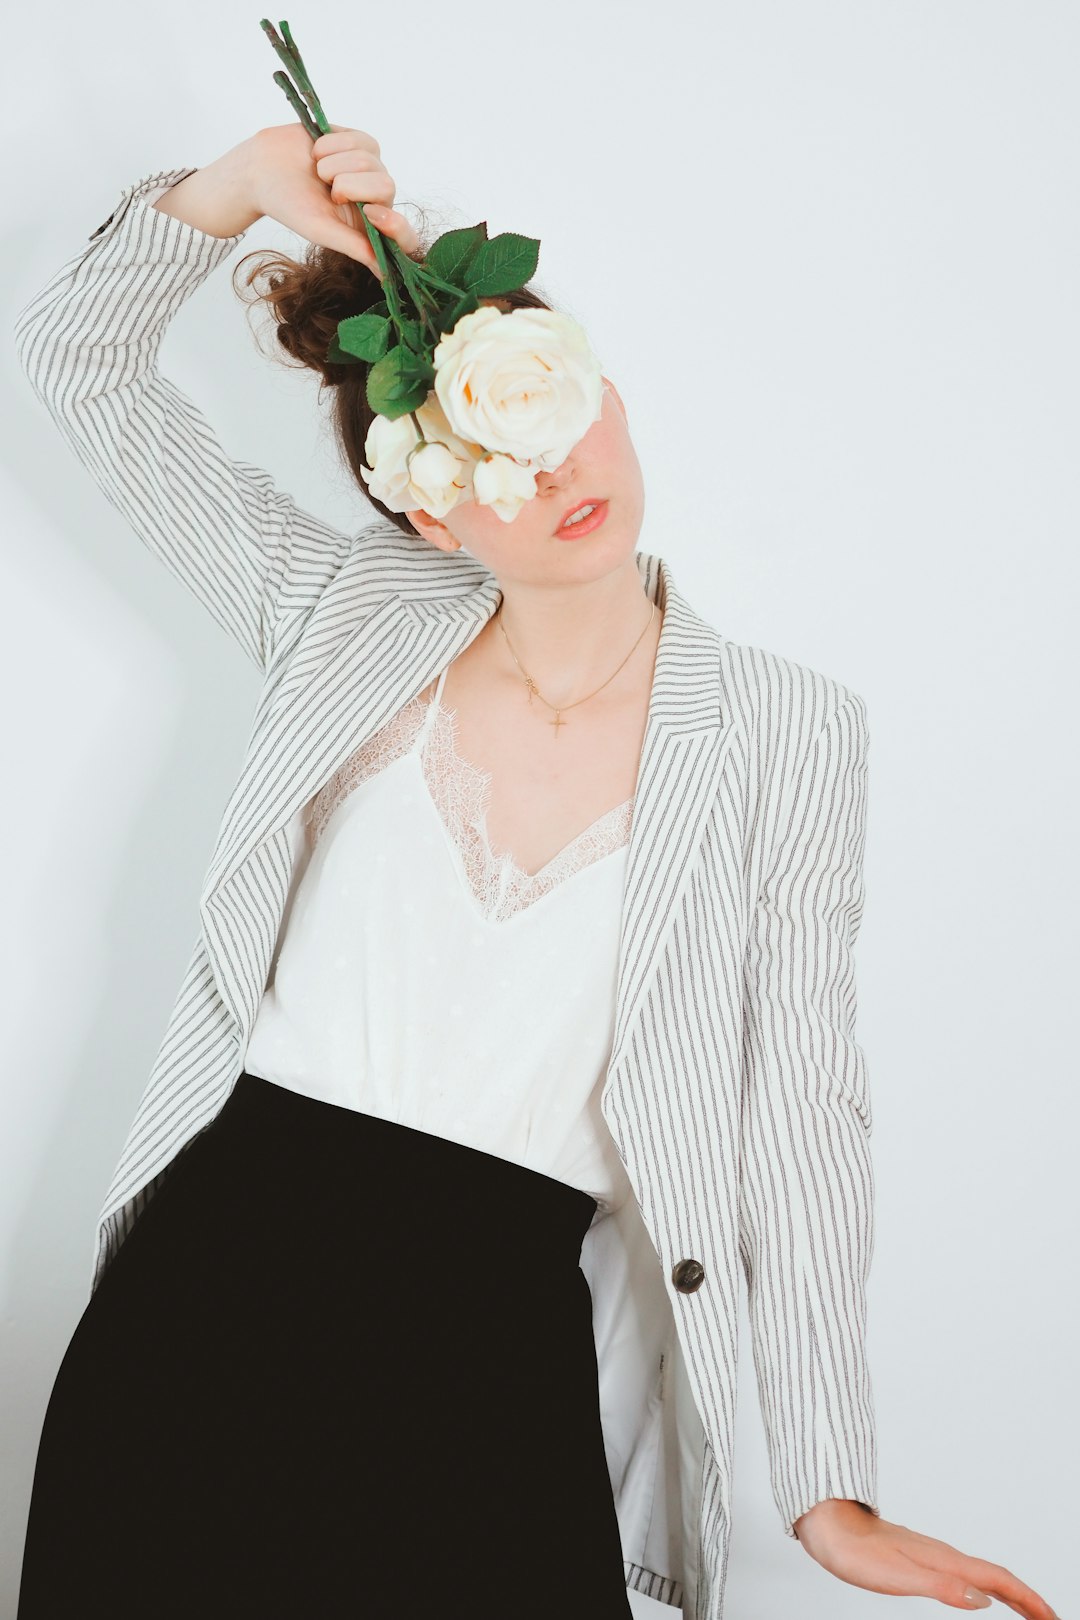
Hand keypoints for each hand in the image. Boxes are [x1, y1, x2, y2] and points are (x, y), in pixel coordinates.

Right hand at [248, 122, 420, 276]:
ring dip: (333, 165)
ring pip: (368, 160)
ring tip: (317, 172)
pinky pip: (358, 139)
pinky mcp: (360, 142)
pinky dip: (331, 144)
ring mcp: (371, 169)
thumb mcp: (321, 230)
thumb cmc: (289, 205)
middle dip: (349, 185)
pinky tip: (317, 153)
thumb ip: (354, 246)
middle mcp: (376, 199)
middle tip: (328, 192)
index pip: (405, 236)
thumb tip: (384, 272)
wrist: (262, 169)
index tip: (372, 215)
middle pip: (386, 186)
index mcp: (370, 229)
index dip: (396, 226)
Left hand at [793, 1499, 1059, 1617]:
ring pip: (981, 1574)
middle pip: (996, 1577)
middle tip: (1049, 1617)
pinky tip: (978, 1593)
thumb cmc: (856, 1551)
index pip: (996, 1580)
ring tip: (1026, 1609)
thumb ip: (940, 1586)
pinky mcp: (919, 1557)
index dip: (1027, 1599)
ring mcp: (932, 1554)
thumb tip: (982, 1600)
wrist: (828, 1524)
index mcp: (943, 1560)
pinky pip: (963, 1573)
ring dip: (1009, 1592)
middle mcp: (942, 1554)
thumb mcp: (897, 1575)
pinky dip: (984, 1586)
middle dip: (1026, 1598)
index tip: (1051, 1617)